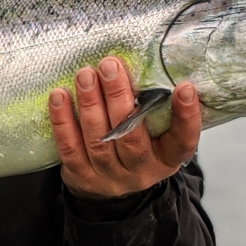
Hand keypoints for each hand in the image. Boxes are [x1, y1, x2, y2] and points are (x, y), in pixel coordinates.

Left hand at [49, 56, 200, 199]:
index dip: (186, 117)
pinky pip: (70, 148)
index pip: (182, 141)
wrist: (108, 187)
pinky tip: (60, 96)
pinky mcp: (82, 176)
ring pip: (99, 141)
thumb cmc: (134, 143)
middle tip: (110, 66)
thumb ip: (153, 105)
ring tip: (85, 75)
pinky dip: (63, 121)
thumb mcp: (153, 131)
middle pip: (131, 137)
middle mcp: (141, 171)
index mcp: (166, 158)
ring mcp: (110, 176)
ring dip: (90, 104)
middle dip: (118, 98)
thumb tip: (147, 57)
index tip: (184, 88)